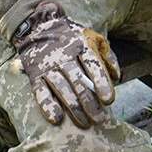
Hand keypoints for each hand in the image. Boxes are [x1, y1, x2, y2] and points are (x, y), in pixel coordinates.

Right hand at [13, 1, 119, 128]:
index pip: (93, 65)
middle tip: (99, 119)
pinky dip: (47, 105)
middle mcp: (64, 56)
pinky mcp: (35, 75)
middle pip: (78, 81)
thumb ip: (108, 56)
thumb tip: (117, 77)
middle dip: (89, 102)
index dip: (101, 83)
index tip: (108, 100)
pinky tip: (56, 118)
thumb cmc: (73, 38)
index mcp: (82, 46)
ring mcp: (48, 66)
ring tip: (84, 123)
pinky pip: (40, 92)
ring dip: (73, 108)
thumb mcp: (94, 38)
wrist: (39, 27)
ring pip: (61, 88)